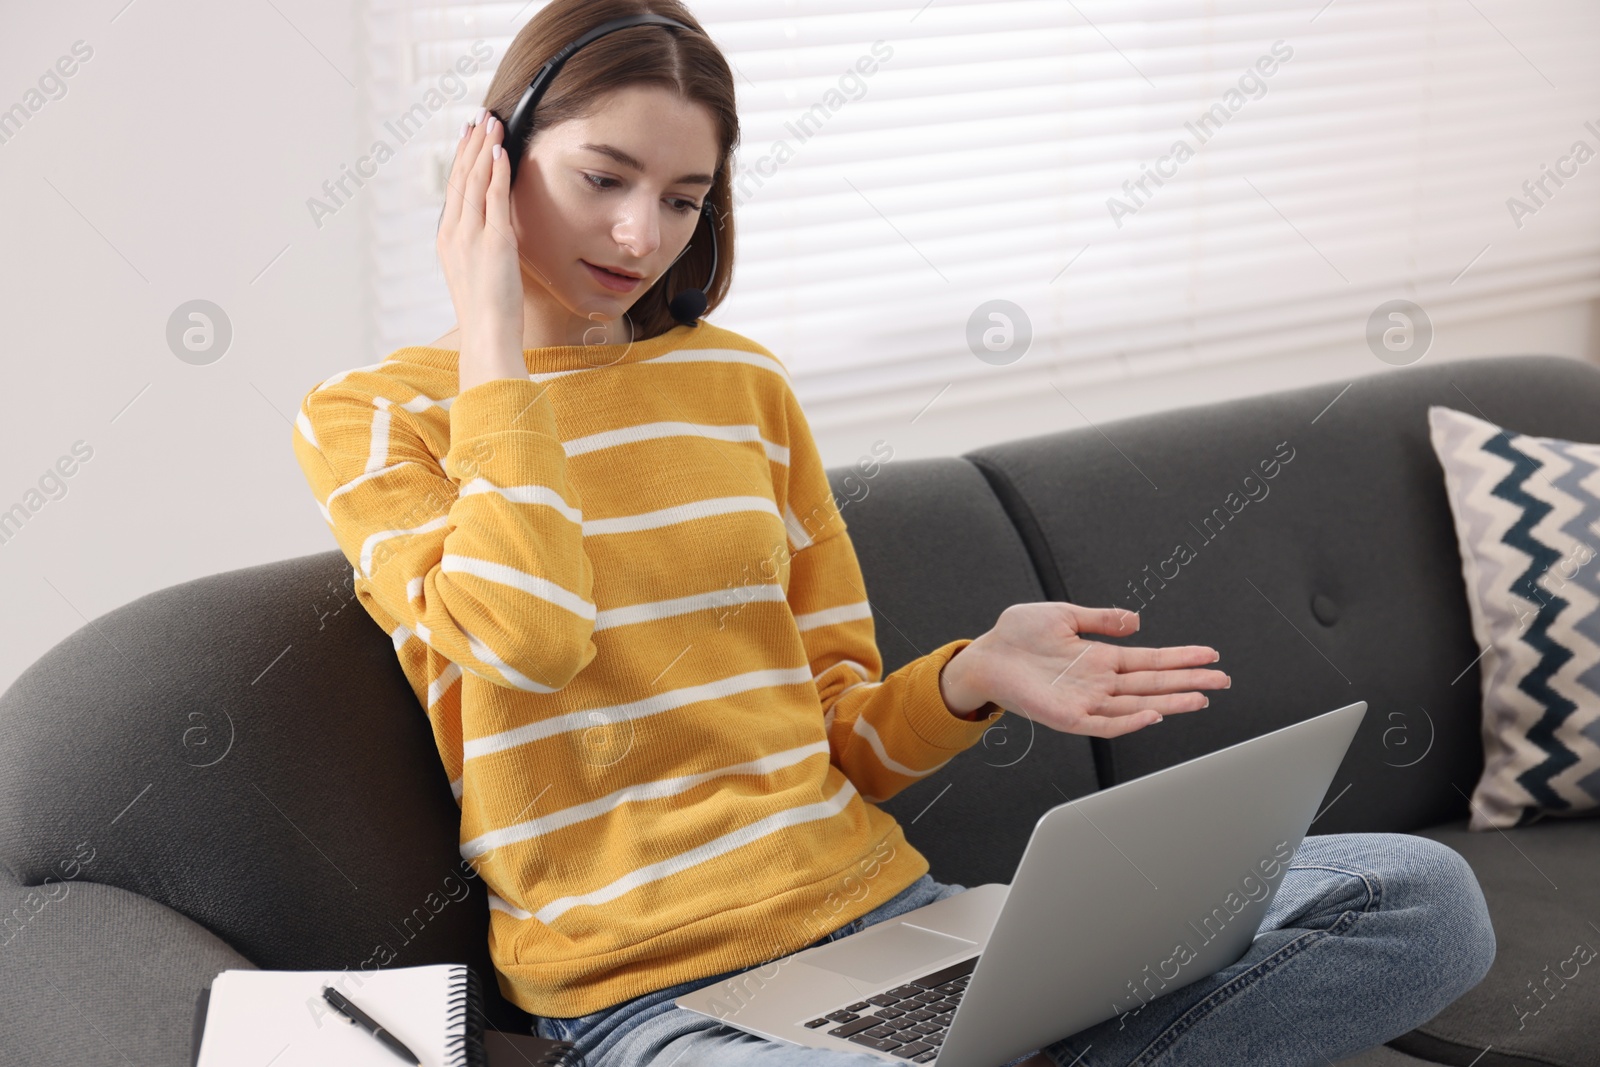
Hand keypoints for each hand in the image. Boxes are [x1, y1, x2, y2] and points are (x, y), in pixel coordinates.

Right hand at [437, 108, 527, 391]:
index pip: (455, 190)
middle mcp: (454, 233)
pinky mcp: (493, 241)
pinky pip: (493, 198)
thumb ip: (483, 250)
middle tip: (480, 118)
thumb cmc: (488, 315)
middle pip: (461, 178)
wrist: (486, 336)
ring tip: (492, 123)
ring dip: (484, 149)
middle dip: (471, 145)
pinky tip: (501, 151)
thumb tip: (497, 234)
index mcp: (449, 241)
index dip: (462, 160)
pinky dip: (496, 172)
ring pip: (474, 181)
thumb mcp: (480, 275)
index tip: (470, 137)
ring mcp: (471, 236)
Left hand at [940, 603, 1228, 737]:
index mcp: (1099, 658)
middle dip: (1189, 681)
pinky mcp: (1069, 717)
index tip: (1210, 655)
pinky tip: (1153, 714)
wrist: (984, 656)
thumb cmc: (1016, 636)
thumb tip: (1136, 620)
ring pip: (1139, 704)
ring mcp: (1086, 701)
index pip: (1150, 660)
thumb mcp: (1064, 615)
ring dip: (1170, 701)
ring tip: (1201, 697)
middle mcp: (1099, 682)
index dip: (1181, 658)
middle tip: (1222, 680)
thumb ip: (1101, 619)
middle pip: (1154, 683)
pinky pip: (1105, 724)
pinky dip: (1130, 721)